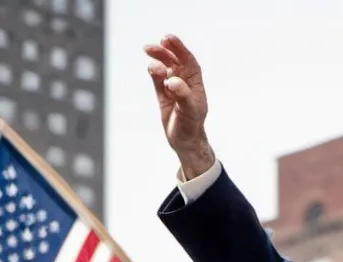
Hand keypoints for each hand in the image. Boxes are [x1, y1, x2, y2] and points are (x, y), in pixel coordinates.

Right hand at [143, 35, 214, 178]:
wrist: (184, 142)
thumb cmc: (191, 126)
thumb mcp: (190, 111)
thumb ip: (182, 95)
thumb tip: (171, 81)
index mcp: (195, 82)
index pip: (188, 60)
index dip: (179, 48)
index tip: (168, 39)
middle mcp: (184, 81)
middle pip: (174, 60)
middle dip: (164, 51)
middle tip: (153, 46)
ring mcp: (172, 87)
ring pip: (164, 68)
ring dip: (157, 59)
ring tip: (148, 54)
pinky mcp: (162, 95)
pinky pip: (156, 80)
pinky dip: (153, 73)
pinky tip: (150, 68)